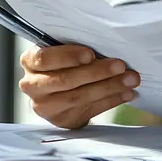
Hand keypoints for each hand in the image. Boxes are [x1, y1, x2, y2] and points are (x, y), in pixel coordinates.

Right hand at [19, 45, 140, 128]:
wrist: (59, 90)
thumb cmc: (65, 61)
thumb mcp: (64, 49)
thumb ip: (77, 46)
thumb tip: (108, 40)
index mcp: (31, 62)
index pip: (45, 58)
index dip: (68, 56)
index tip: (91, 54)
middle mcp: (33, 85)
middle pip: (65, 80)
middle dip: (96, 72)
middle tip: (120, 66)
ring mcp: (46, 106)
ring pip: (79, 97)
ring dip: (109, 87)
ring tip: (130, 80)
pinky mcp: (62, 120)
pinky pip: (90, 110)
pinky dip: (111, 100)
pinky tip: (126, 93)